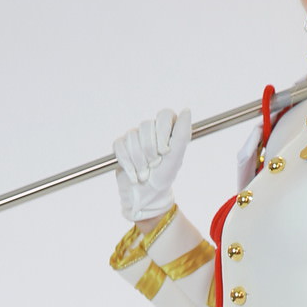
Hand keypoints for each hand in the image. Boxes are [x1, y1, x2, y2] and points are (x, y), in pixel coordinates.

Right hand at [114, 107, 191, 222]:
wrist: (146, 196)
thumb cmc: (163, 177)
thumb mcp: (176, 157)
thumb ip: (182, 134)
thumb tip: (186, 111)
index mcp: (167, 130)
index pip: (165, 114)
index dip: (163, 131)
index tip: (166, 151)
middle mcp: (151, 130)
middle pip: (146, 125)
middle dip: (150, 150)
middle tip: (155, 164)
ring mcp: (134, 137)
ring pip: (132, 137)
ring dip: (139, 160)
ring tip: (145, 172)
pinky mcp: (121, 146)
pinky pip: (120, 146)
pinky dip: (128, 164)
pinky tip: (134, 175)